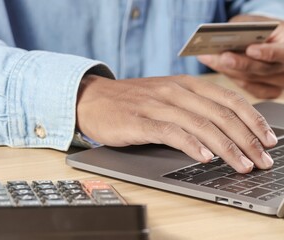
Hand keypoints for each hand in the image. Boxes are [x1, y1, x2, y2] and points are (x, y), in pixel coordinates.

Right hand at [76, 74, 276, 172]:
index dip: (251, 120)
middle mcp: (173, 91)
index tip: (267, 139)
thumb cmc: (131, 101)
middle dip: (246, 139)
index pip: (227, 99)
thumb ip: (191, 107)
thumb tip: (223, 129)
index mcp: (184, 84)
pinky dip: (190, 145)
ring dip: (225, 147)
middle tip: (262, 159)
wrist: (93, 99)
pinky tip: (204, 158)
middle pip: (219, 114)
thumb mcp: (165, 96)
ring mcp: (155, 105)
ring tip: (242, 164)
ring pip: (199, 124)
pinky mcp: (138, 121)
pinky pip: (169, 132)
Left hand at [198, 16, 283, 98]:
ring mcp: (278, 81)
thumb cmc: (265, 30)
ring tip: (207, 58)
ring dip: (226, 69)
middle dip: (238, 63)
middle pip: (261, 68)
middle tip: (220, 56)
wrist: (272, 42)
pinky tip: (217, 67)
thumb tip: (227, 31)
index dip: (267, 52)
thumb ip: (246, 25)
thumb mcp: (259, 22)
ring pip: (250, 79)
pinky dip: (232, 78)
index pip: (283, 52)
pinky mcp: (269, 91)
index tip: (251, 49)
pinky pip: (247, 89)